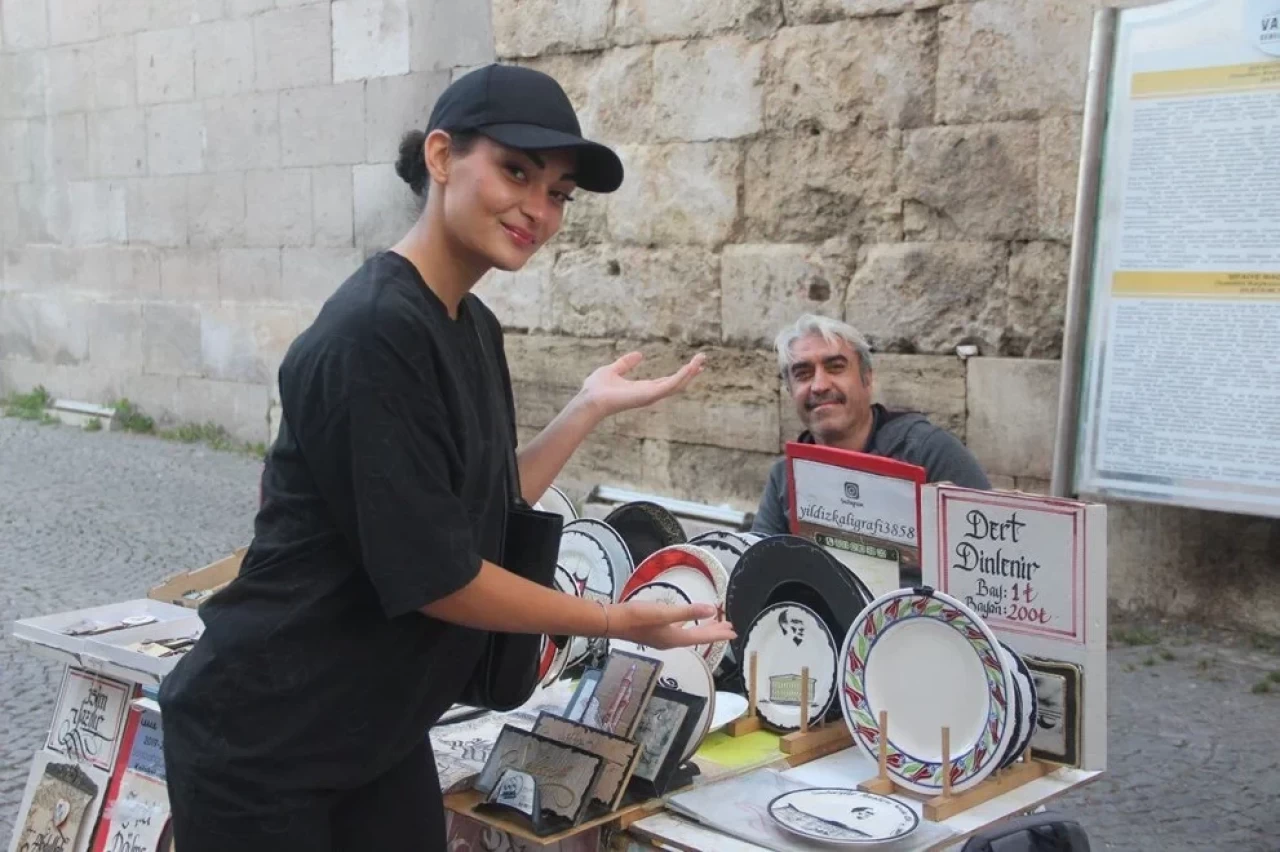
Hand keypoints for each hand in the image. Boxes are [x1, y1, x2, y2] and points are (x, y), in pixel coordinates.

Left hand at [580, 352, 705, 418]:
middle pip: (676, 383)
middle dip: (691, 372)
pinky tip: (690, 367)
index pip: (667, 381)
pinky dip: (682, 376)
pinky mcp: (650, 395)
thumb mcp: (613, 370)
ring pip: (677, 384)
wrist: (590, 400)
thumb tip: (639, 355)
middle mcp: (650, 394)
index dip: (681, 373)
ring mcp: (651, 396)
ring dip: (690, 372)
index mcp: (643, 388)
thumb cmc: (596, 389)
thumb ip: (626, 363)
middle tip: (703, 359)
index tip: (693, 364)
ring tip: (701, 360)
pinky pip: (670, 386)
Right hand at [607, 601, 735, 649]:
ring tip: (715, 624)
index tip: (733, 632)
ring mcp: (663, 637)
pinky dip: (689, 624)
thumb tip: (711, 609)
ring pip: (690, 633)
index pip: (703, 636)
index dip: (719, 634)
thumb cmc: (636, 617)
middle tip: (729, 628)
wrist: (611, 621)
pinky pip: (680, 630)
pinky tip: (686, 621)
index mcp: (675, 638)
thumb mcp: (663, 613)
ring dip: (703, 628)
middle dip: (714, 632)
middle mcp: (671, 641)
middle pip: (698, 637)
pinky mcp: (655, 632)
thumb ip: (687, 611)